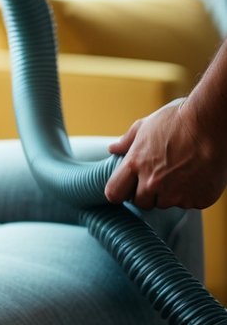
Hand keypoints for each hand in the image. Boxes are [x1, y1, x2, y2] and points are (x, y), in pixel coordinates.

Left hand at [104, 99, 226, 209]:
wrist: (213, 124)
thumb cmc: (179, 120)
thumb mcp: (146, 125)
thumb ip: (127, 141)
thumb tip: (113, 149)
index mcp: (135, 164)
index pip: (114, 193)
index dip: (120, 191)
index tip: (127, 188)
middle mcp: (153, 183)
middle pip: (141, 202)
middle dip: (148, 193)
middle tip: (161, 175)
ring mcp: (176, 194)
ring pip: (166, 204)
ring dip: (170, 194)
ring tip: (182, 171)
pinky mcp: (198, 199)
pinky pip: (190, 204)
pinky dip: (193, 194)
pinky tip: (197, 175)